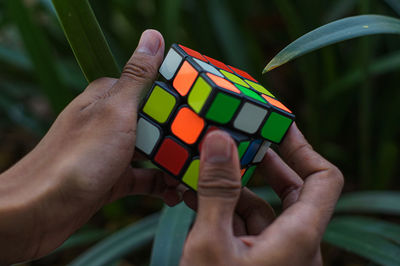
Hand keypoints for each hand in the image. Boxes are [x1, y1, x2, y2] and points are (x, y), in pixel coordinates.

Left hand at [0, 30, 181, 263]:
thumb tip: (153, 36)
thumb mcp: (115, 111)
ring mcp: (112, 151)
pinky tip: (176, 194)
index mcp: (109, 98)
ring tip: (196, 175)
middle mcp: (111, 122)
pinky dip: (161, 185)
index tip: (204, 109)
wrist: (42, 210)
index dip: (179, 97)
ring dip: (174, 163)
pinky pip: (145, 178)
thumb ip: (138, 76)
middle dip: (181, 136)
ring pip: (153, 152)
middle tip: (206, 147)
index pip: (152, 88)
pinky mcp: (113, 178)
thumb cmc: (79, 157)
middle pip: (157, 123)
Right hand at [180, 124, 343, 265]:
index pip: (323, 179)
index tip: (276, 126)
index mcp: (298, 238)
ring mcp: (274, 253)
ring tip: (208, 163)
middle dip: (264, 162)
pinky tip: (198, 194)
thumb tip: (220, 138)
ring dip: (236, 183)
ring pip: (264, 206)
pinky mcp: (254, 259)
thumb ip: (217, 190)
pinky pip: (246, 224)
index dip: (304, 148)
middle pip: (294, 189)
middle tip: (238, 138)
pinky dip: (226, 206)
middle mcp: (294, 244)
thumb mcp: (211, 244)